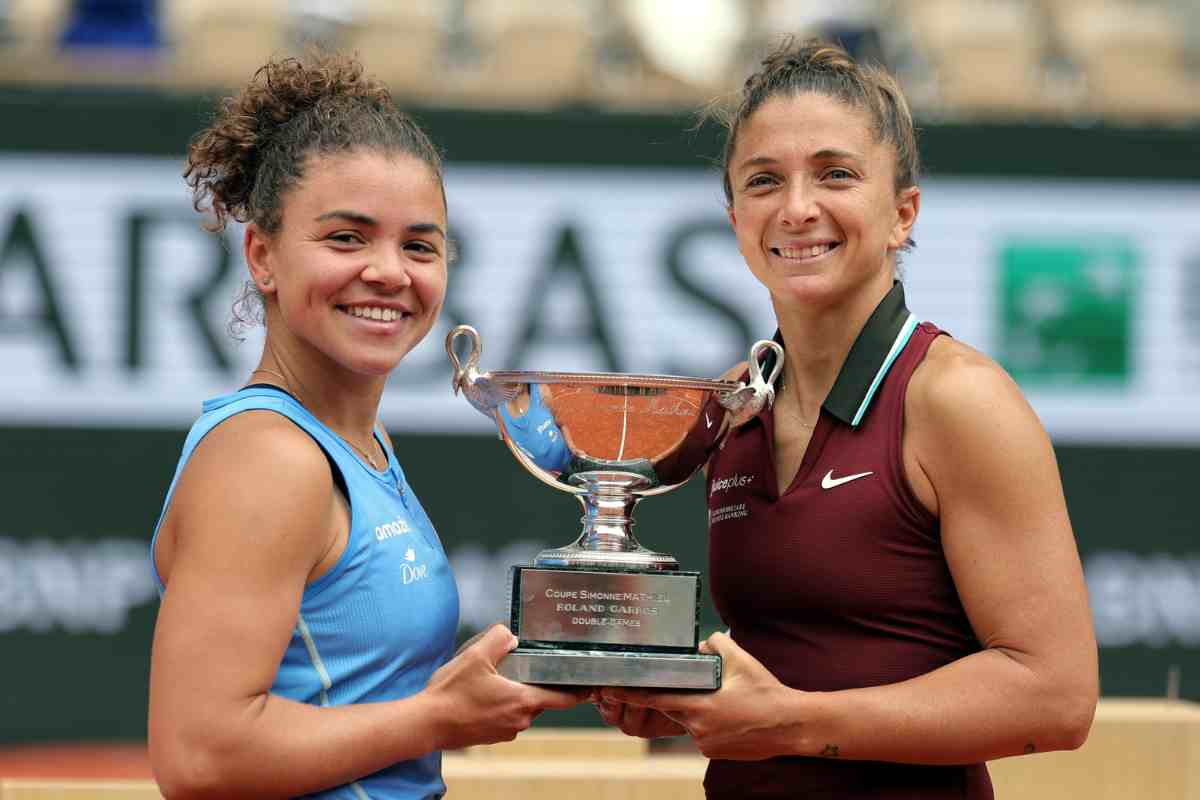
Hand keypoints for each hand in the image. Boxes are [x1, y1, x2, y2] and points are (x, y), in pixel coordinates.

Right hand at [425, 625, 586, 748]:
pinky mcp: (491, 736)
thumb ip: (500, 638)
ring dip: (514, 693)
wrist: (426, 723)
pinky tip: (481, 694)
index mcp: (523, 701)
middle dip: (534, 683)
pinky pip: (504, 716)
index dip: (579, 690)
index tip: (589, 683)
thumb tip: (512, 635)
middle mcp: (520, 720)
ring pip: (520, 707)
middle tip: (523, 666)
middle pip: (540, 699)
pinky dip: (499, 705)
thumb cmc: (452, 693)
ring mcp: (505, 730)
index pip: (564, 698)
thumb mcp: (476, 655)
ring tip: (494, 679)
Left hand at [599, 632, 797, 759]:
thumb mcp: (740, 659)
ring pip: (688, 721)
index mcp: (700, 705)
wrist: (790, 725)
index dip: (632, 694)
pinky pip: (701, 734)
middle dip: (673, 696)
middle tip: (683, 685)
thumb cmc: (765, 691)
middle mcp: (698, 728)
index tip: (611, 690)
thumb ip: (714, 644)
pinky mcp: (713, 753)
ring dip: (696, 709)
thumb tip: (699, 644)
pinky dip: (707, 723)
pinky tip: (729, 715)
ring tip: (724, 700)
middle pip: (672, 708)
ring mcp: (705, 744)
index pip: (656, 698)